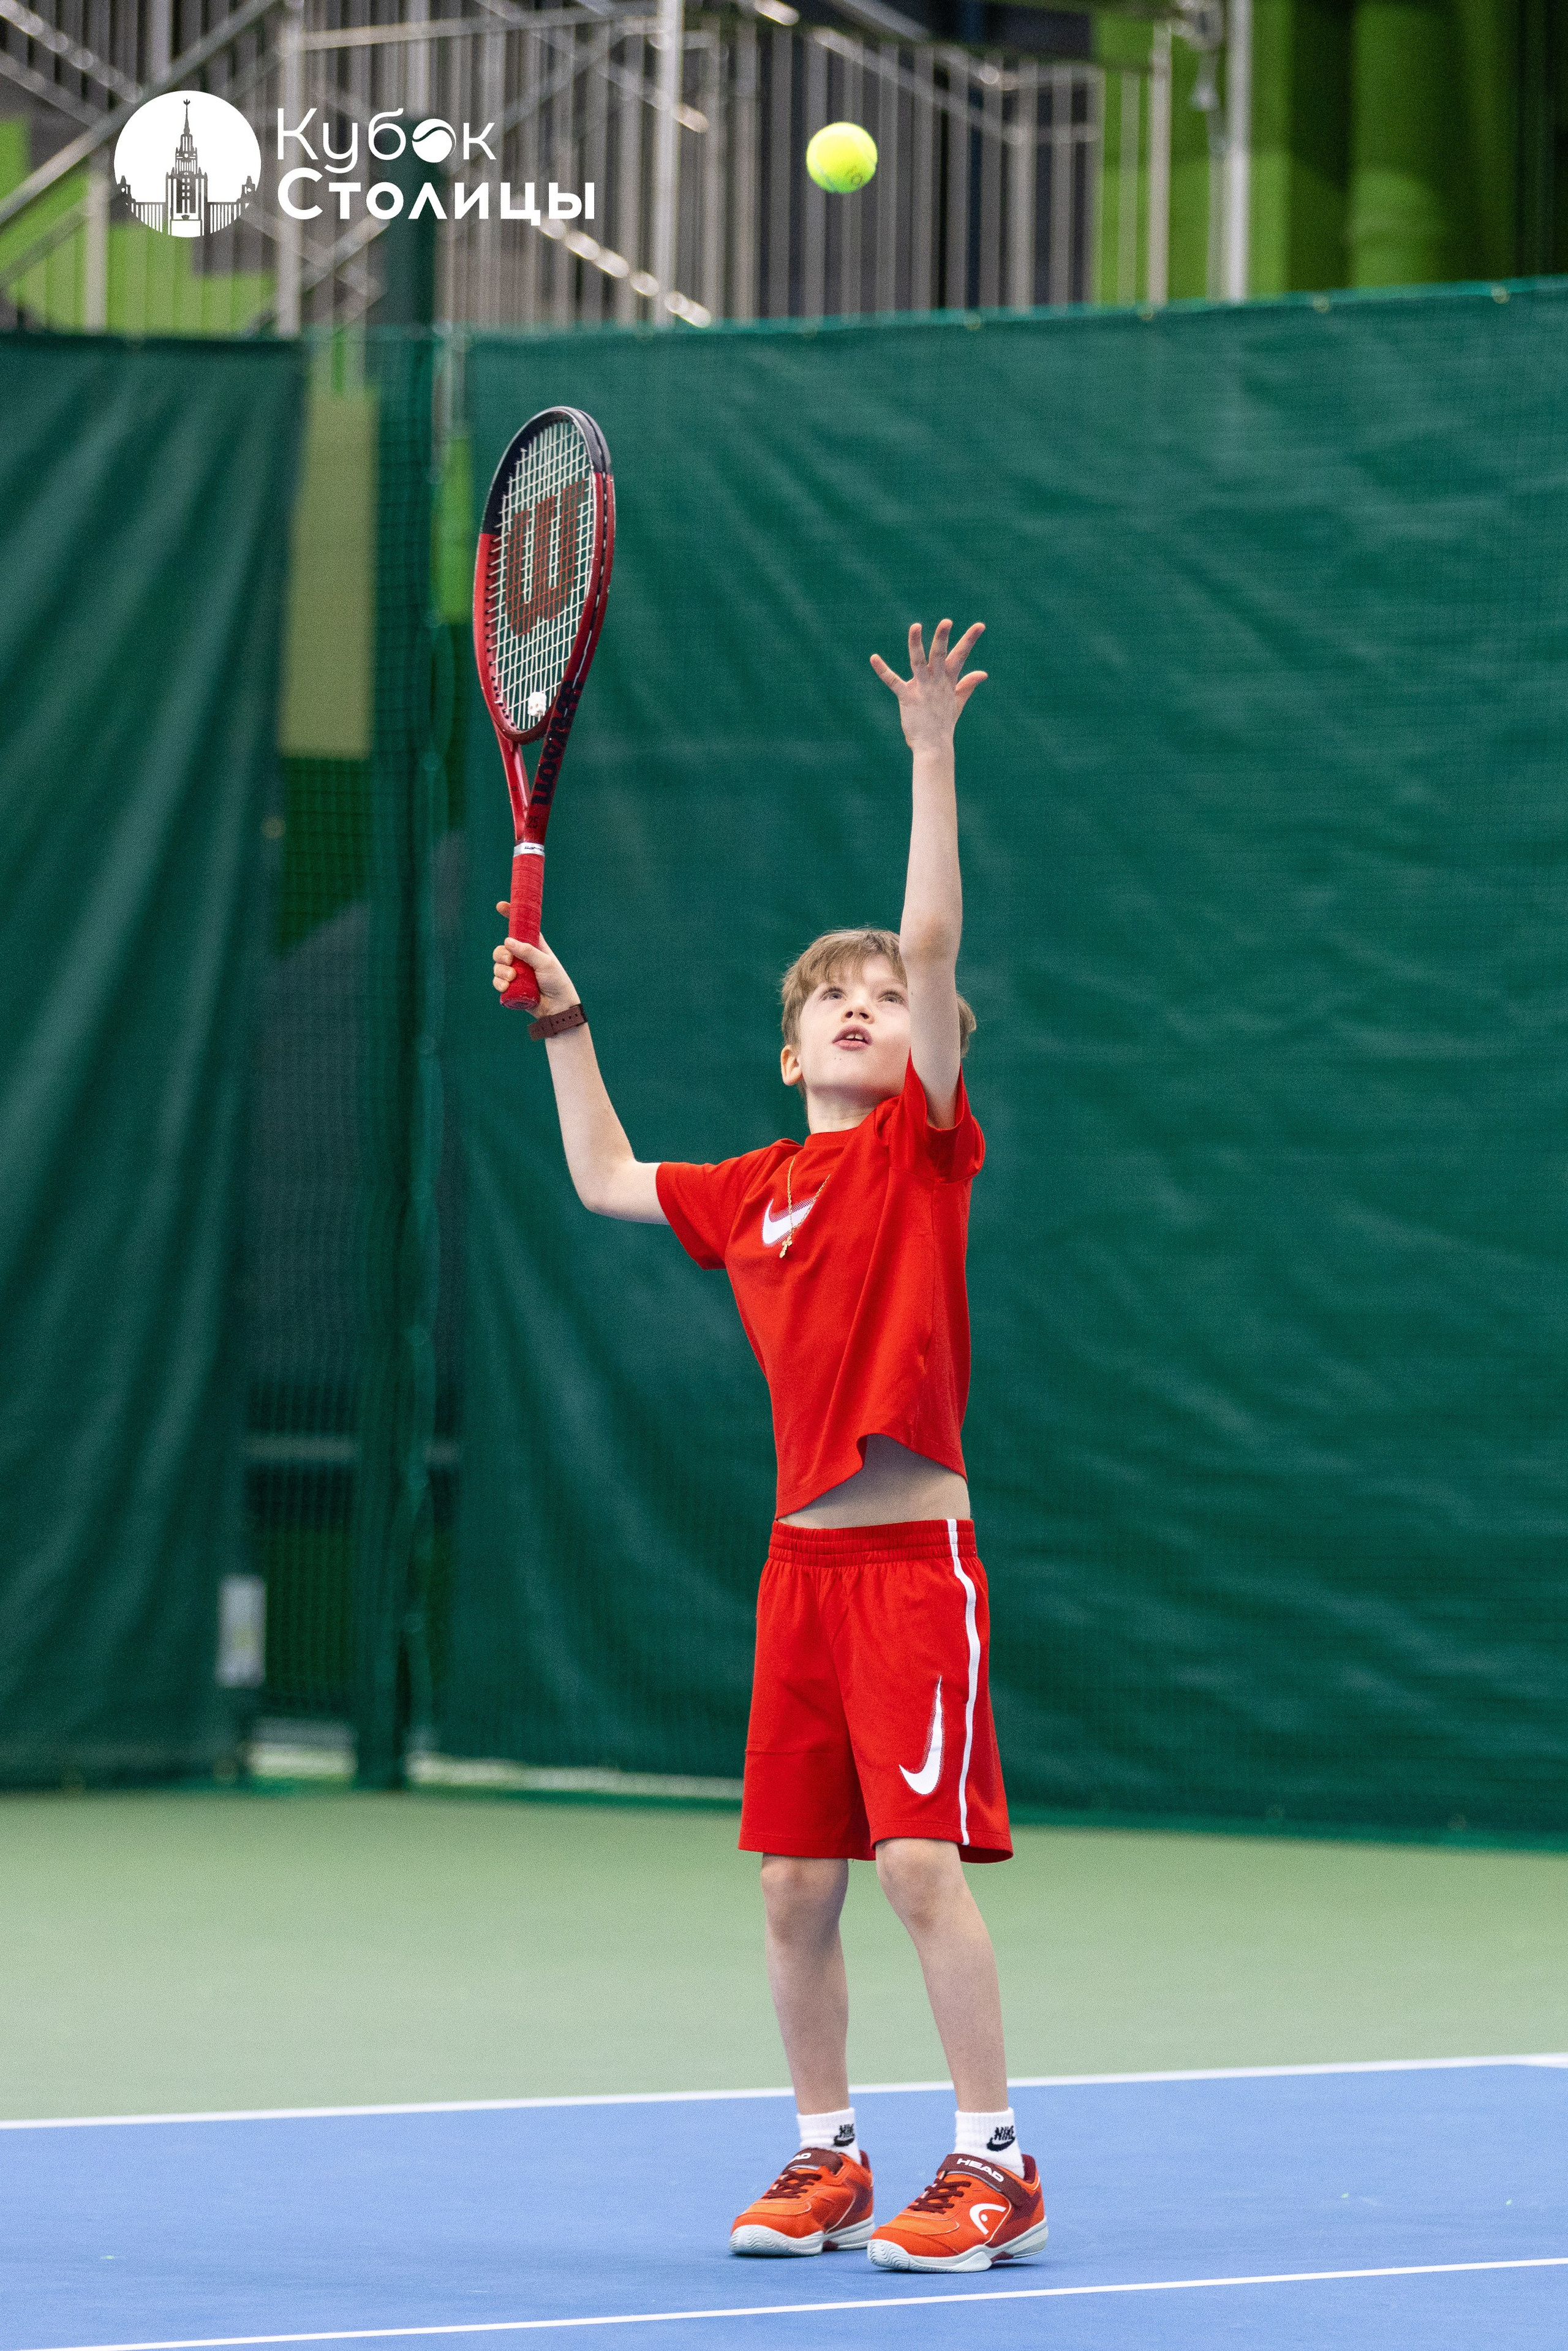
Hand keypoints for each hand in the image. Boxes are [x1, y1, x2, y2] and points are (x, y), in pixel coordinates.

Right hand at [493, 908, 577, 1006]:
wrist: (557, 1007)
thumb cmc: (556, 981)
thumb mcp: (545, 963)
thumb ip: (527, 951)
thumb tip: (507, 941)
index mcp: (533, 947)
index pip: (521, 928)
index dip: (511, 916)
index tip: (501, 906)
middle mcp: (523, 958)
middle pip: (503, 949)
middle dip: (502, 955)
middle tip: (509, 962)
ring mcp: (516, 972)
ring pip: (498, 965)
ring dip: (501, 971)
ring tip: (512, 978)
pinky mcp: (511, 987)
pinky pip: (497, 981)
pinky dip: (499, 983)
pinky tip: (506, 987)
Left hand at [870, 619, 985, 749]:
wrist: (934, 746)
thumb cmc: (944, 723)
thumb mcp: (958, 701)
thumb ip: (968, 685)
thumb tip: (983, 673)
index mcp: (948, 680)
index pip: (961, 656)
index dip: (970, 640)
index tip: (980, 625)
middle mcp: (936, 682)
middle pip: (940, 655)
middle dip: (943, 638)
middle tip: (947, 621)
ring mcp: (922, 689)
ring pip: (919, 662)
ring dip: (916, 644)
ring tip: (915, 626)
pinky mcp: (907, 697)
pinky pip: (893, 681)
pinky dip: (883, 670)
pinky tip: (873, 658)